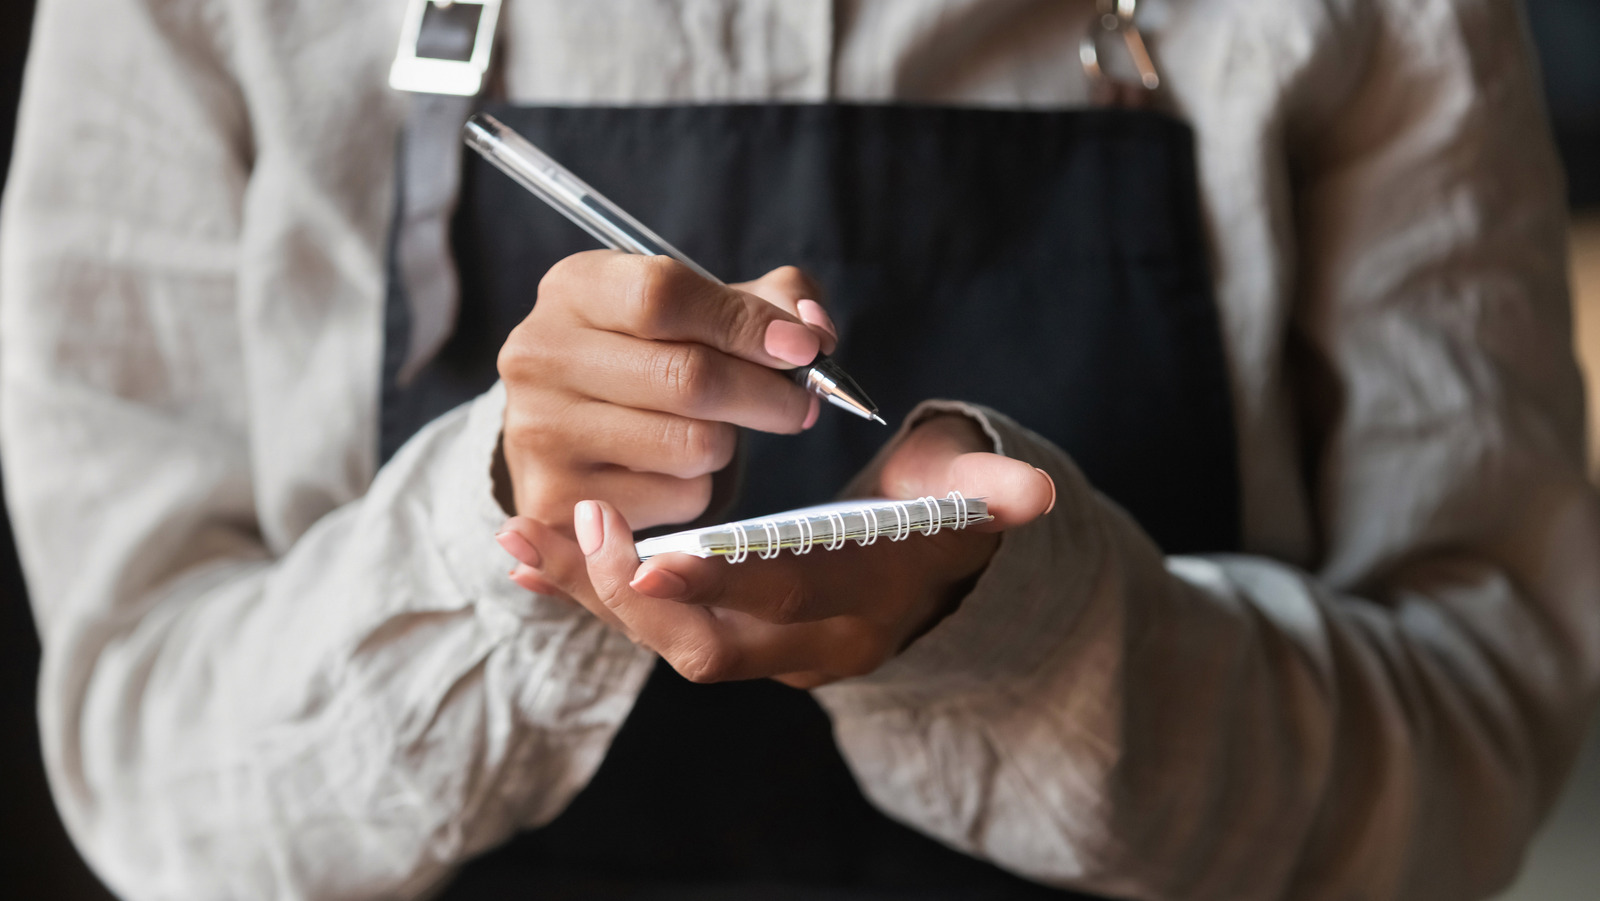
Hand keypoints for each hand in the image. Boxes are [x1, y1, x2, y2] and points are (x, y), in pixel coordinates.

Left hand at [495, 414, 1055, 685]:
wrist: (912, 577)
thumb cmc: (929, 521)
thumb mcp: (960, 501)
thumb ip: (990, 495)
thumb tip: (1036, 496)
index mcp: (857, 611)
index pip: (781, 604)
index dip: (718, 587)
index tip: (649, 562)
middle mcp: (800, 649)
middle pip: (702, 645)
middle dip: (627, 599)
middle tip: (572, 528)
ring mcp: (754, 651)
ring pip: (656, 640)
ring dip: (583, 594)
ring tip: (513, 539)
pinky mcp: (715, 633)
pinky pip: (641, 625)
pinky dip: (581, 591)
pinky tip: (521, 555)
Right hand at [498, 252, 837, 530]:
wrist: (567, 430)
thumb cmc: (649, 358)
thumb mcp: (699, 309)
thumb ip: (771, 302)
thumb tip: (814, 333)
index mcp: (574, 288)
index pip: (665, 295)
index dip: (747, 324)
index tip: (804, 348)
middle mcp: (540, 354)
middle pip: (688, 377)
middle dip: (768, 395)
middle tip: (801, 404)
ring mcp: (539, 431)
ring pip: (692, 445)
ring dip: (727, 444)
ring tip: (711, 431)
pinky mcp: (556, 500)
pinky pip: (678, 500)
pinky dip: (698, 488)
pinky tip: (671, 471)